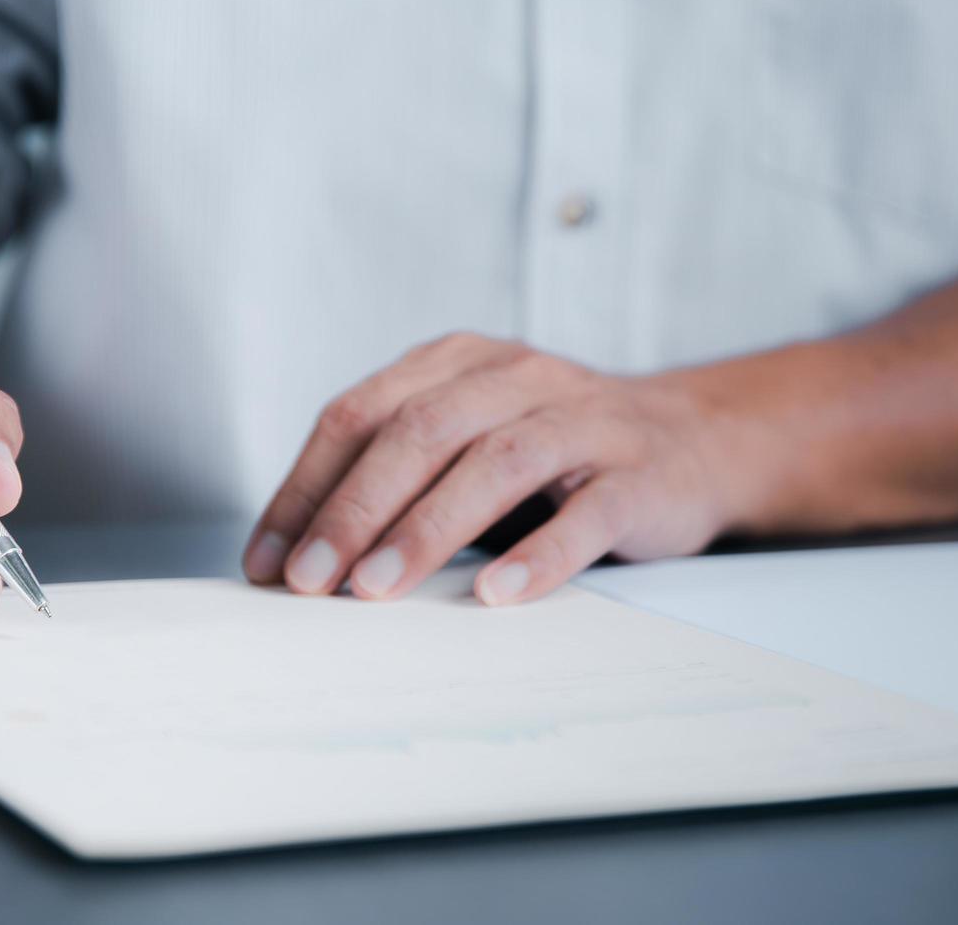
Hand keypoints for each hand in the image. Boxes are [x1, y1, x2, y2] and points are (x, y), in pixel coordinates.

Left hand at [243, 333, 750, 604]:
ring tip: (377, 588)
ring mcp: (580, 420)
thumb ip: (393, 474)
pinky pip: (586, 512)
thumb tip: (296, 556)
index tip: (268, 560)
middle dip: (353, 510)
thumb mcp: (465, 437)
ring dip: (426, 530)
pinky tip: (495, 594)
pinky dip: (538, 555)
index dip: (305, 487)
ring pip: (494, 464)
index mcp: (455, 364)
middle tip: (311, 580)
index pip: (359, 415)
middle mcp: (514, 377)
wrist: (689, 440)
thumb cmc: (549, 452)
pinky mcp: (637, 473)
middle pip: (418, 433)